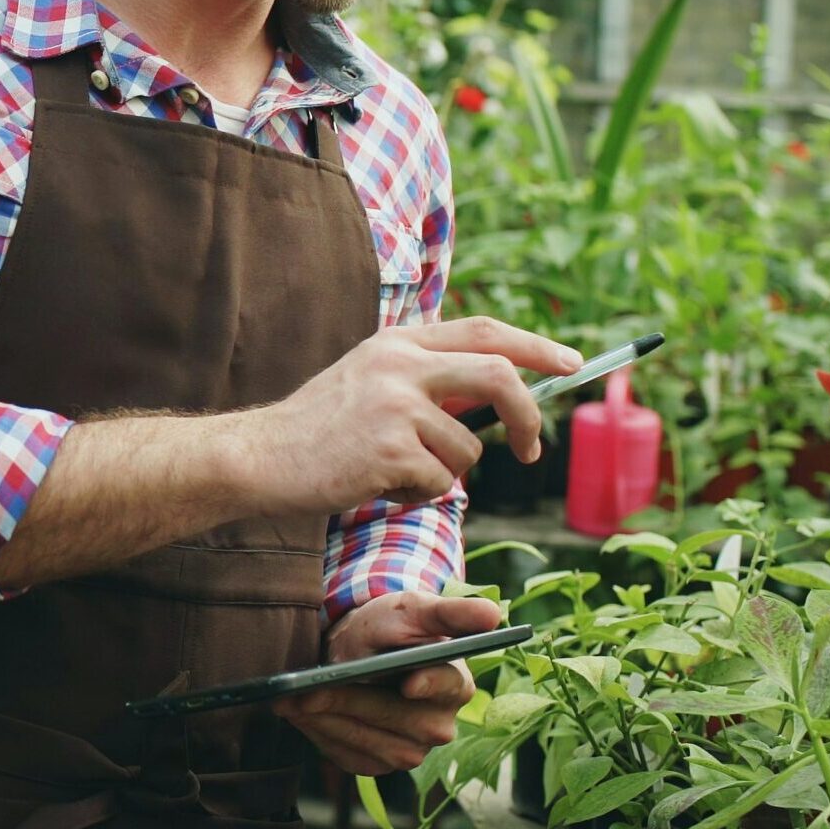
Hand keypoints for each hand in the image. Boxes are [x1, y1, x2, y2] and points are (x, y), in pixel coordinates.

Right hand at [242, 317, 580, 514]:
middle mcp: (399, 365)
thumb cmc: (317, 429)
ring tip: (394, 474)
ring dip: (444, 474)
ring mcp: (395, 406)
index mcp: (396, 342)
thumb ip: (425, 379)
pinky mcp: (391, 449)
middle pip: (499, 377)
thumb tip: (496, 397)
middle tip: (530, 450)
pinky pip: (439, 484)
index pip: (484, 332)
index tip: (570, 364)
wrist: (260, 457)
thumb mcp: (369, 381)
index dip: (534, 346)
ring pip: (467, 450)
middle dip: (528, 416)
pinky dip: (417, 496)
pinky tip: (377, 485)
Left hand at [275, 592, 498, 774]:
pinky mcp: (382, 762)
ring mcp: (413, 749)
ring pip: (369, 744)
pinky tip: (300, 715)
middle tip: (302, 692)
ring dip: (326, 723)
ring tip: (288, 700)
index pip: (446, 685)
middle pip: (396, 719)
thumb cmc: (392, 624)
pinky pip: (350, 758)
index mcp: (455, 682)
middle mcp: (439, 724)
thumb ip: (450, 613)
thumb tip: (493, 613)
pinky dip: (321, 737)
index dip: (427, 684)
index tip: (407, 682)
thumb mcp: (414, 609)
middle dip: (348, 703)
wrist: (363, 647)